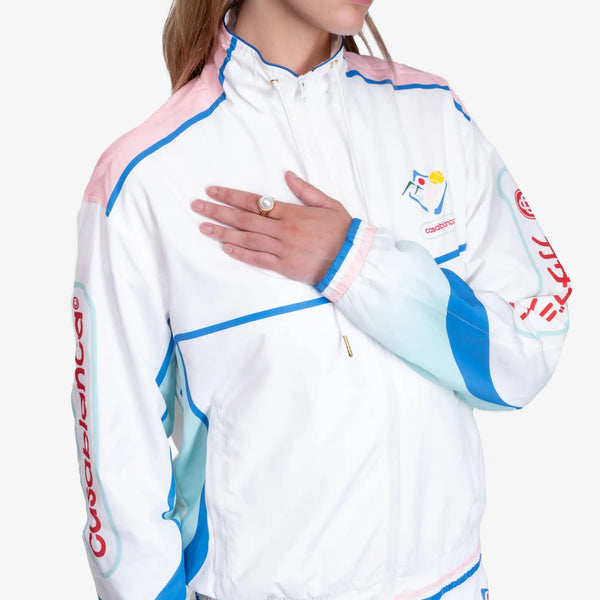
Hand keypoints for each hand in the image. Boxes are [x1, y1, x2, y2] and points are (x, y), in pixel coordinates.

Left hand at [190, 170, 352, 284]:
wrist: (352, 259)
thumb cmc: (342, 231)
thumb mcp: (328, 203)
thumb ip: (306, 190)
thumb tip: (287, 174)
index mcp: (292, 212)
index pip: (254, 201)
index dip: (231, 195)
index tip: (212, 191)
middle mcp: (283, 229)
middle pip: (244, 218)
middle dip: (218, 211)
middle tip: (197, 206)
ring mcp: (282, 249)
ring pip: (247, 238)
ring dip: (223, 232)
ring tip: (203, 226)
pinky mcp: (284, 266)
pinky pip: (258, 259)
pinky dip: (241, 253)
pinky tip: (225, 247)